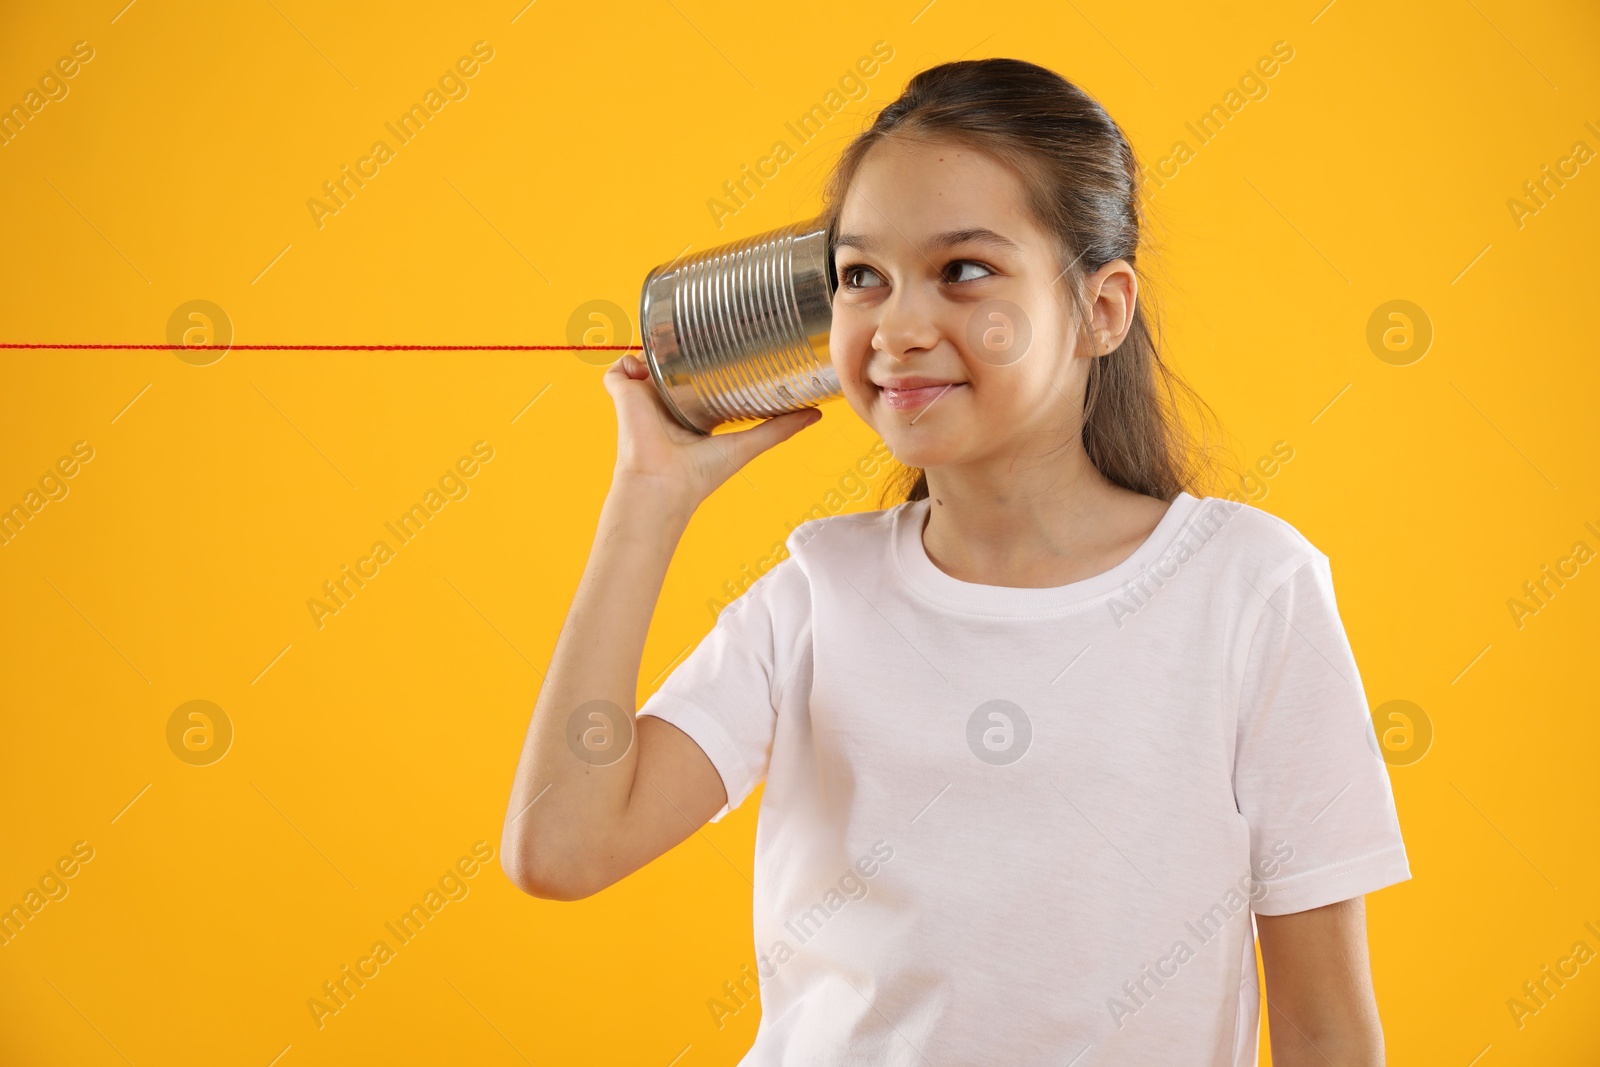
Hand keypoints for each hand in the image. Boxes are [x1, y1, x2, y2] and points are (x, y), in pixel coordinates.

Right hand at [602, 354, 821, 505]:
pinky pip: (616, 370)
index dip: (707, 359)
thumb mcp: (748, 444)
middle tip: (697, 324)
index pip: (697, 378)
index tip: (722, 339)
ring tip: (667, 335)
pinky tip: (641, 358)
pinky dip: (623, 361)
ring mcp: (643, 397)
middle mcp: (666, 402)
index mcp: (691, 412)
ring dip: (651, 347)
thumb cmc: (702, 474)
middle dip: (678, 345)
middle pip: (671, 364)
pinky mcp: (623, 394)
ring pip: (644, 361)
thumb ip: (781, 428)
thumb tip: (817, 414)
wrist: (664, 483)